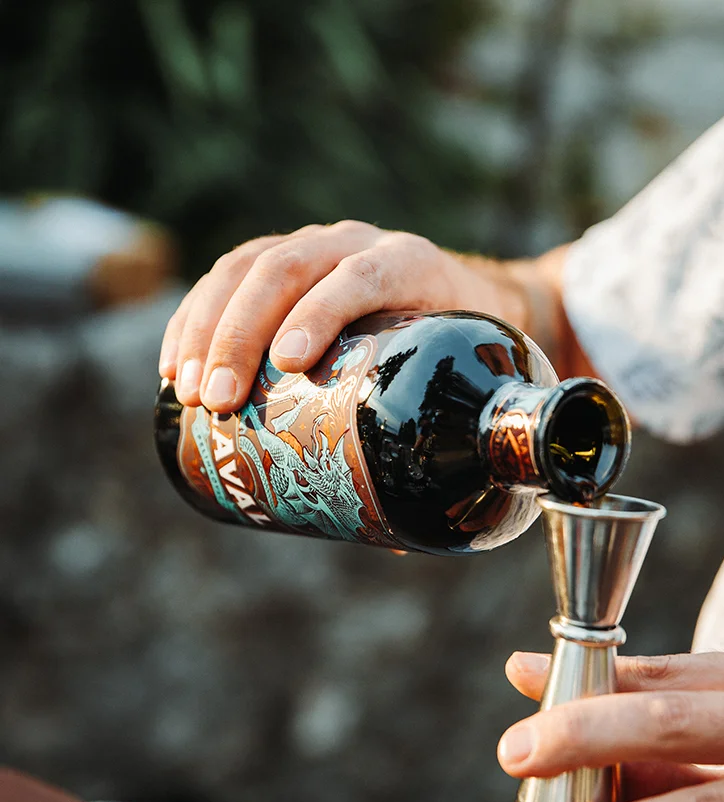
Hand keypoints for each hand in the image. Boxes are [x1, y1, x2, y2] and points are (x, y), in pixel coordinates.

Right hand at [158, 221, 546, 413]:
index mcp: (410, 266)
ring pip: (246, 268)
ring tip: (190, 394)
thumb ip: (437, 445)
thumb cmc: (451, 353)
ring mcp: (313, 245)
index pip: (361, 278)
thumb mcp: (457, 380)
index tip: (290, 364)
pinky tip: (175, 368)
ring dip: (208, 330)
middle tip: (221, 401)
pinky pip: (223, 276)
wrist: (454, 291)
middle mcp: (357, 243)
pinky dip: (193, 319)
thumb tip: (399, 546)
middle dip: (243, 334)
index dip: (323, 312)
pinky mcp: (277, 257)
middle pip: (288, 270)